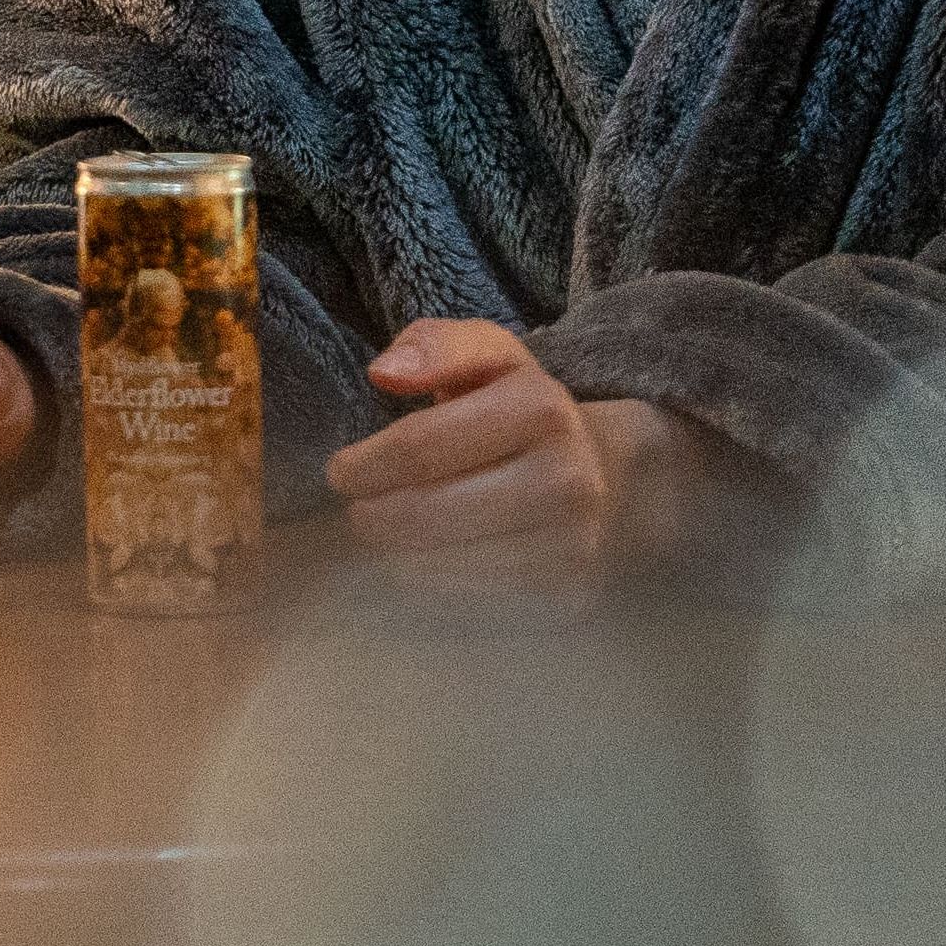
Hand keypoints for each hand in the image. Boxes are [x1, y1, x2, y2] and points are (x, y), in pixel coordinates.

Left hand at [327, 317, 686, 600]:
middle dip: (371, 516)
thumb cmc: (520, 414)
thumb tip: (383, 373)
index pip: (420, 447)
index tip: (340, 474)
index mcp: (541, 409)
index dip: (364, 465)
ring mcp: (572, 545)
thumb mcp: (490, 358)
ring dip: (396, 553)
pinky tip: (428, 559)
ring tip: (392, 533)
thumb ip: (435, 345)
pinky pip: (466, 600)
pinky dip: (431, 582)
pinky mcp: (566, 596)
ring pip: (438, 565)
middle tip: (359, 512)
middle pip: (423, 514)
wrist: (605, 480)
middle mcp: (566, 480)